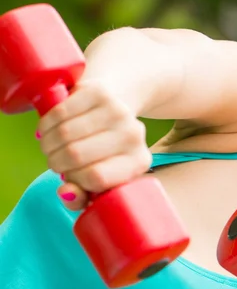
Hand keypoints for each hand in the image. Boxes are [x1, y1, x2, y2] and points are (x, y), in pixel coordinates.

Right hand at [36, 79, 152, 210]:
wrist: (119, 101)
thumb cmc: (104, 149)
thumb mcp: (100, 178)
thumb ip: (82, 196)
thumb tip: (66, 194)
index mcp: (138, 162)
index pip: (96, 178)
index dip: (74, 180)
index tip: (70, 177)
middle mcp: (133, 136)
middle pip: (76, 155)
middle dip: (55, 161)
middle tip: (55, 160)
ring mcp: (118, 111)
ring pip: (64, 134)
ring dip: (47, 143)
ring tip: (50, 146)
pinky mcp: (99, 92)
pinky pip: (59, 112)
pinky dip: (46, 124)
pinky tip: (49, 129)